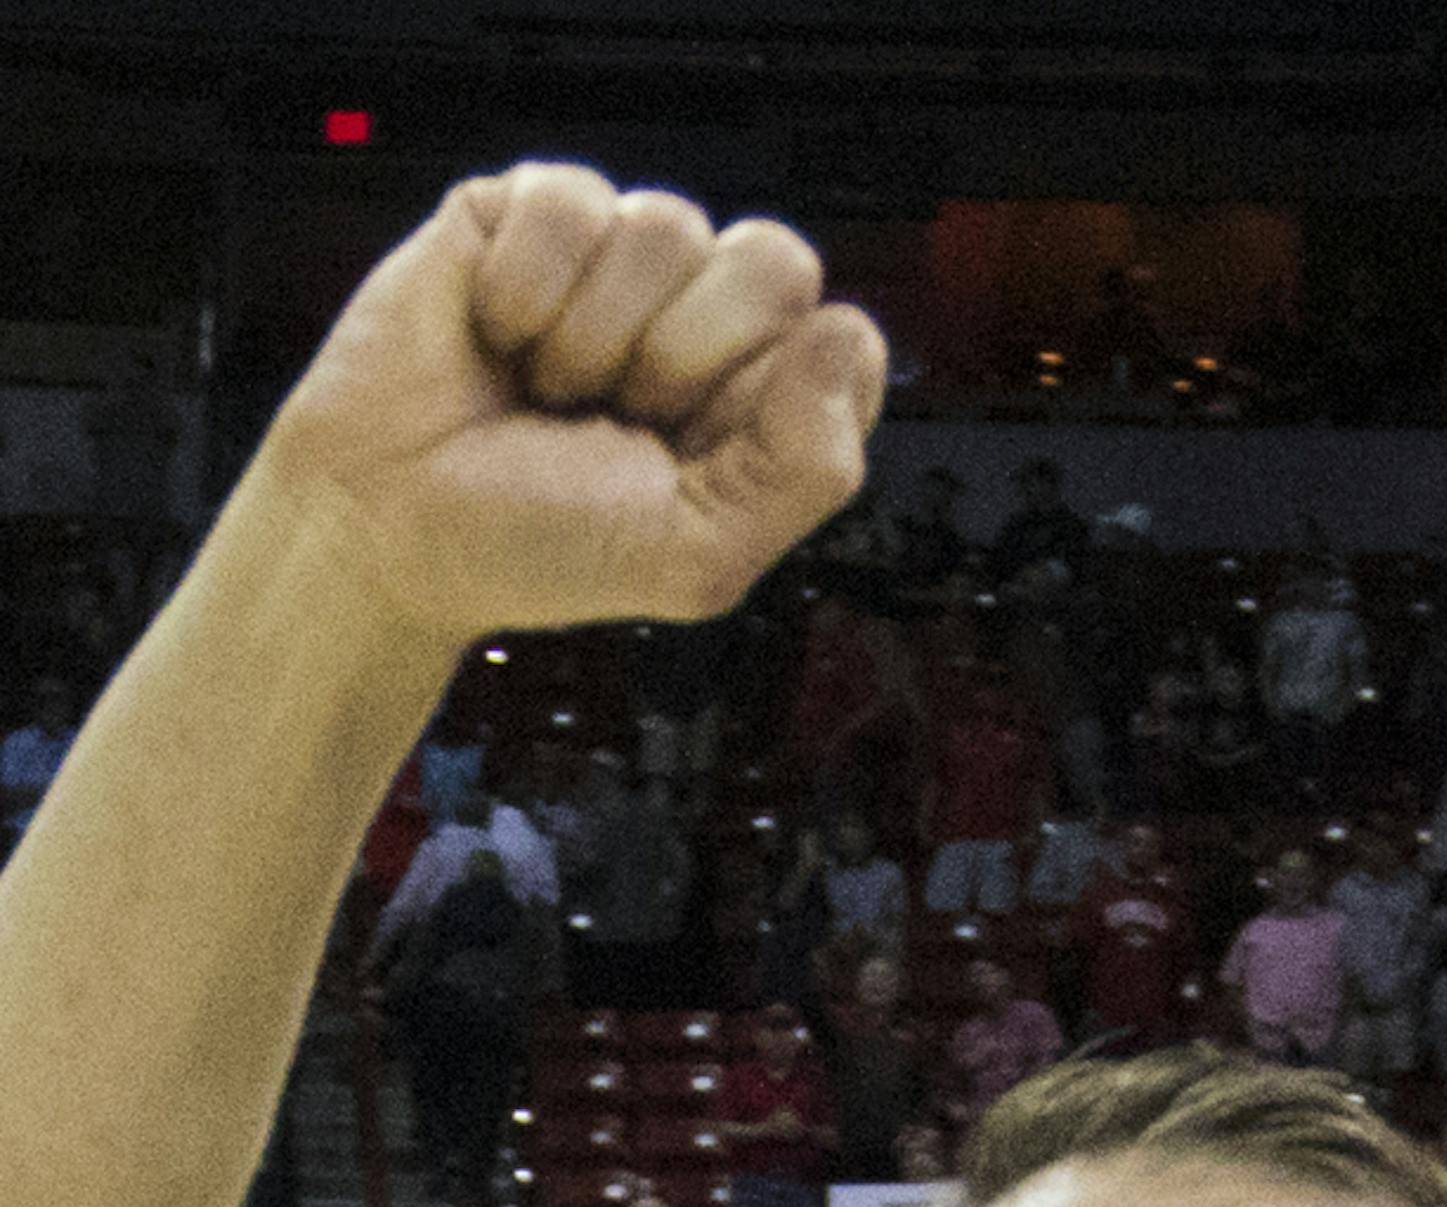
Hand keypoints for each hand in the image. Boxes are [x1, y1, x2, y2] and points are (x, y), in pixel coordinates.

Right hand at [269, 164, 885, 645]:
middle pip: (774, 263)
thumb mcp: (696, 558)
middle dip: (686, 359)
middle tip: (615, 418)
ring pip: (669, 226)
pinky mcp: (532, 212)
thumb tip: (849, 338)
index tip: (696, 454)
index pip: (840, 343)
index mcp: (754, 403)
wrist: (389, 527)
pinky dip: (527, 288)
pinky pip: (573, 201)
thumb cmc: (532, 546)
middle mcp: (699, 318)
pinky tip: (497, 336)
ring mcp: (617, 260)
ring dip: (595, 336)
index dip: (772, 397)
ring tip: (546, 389)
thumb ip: (803, 471)